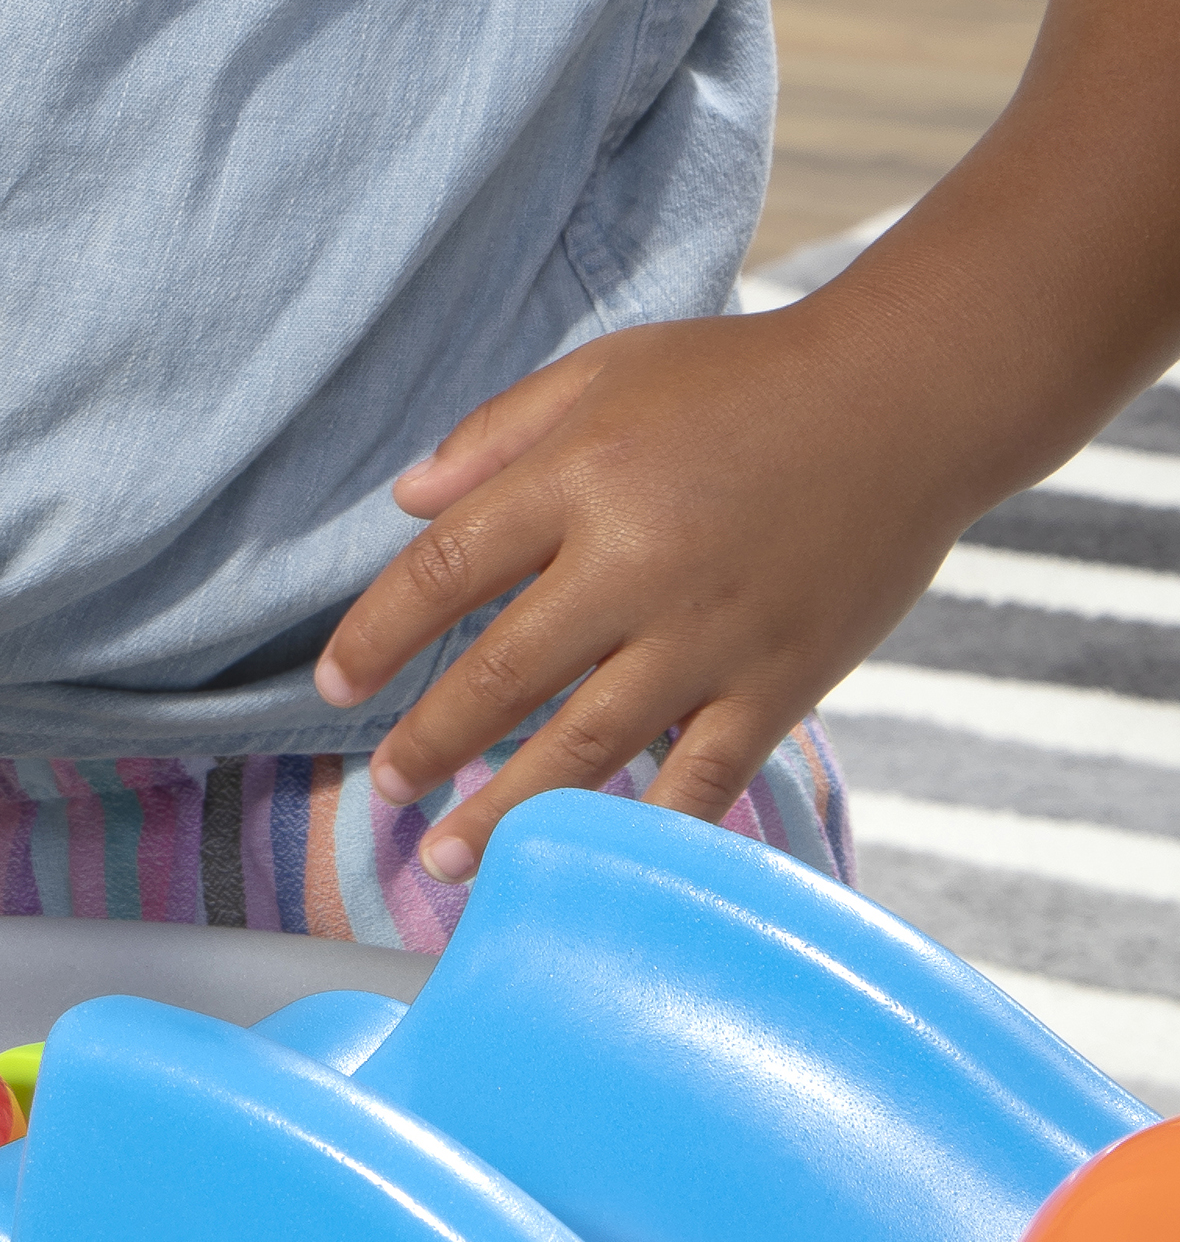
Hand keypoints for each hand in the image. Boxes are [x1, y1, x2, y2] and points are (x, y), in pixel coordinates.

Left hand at [311, 303, 965, 886]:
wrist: (907, 400)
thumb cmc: (742, 377)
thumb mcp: (602, 371)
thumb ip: (496, 436)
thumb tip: (405, 501)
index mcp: (576, 482)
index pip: (443, 573)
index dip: (377, 637)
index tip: (334, 686)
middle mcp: (635, 567)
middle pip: (502, 675)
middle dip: (429, 743)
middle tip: (384, 789)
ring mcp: (712, 636)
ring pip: (589, 745)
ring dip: (509, 807)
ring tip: (449, 857)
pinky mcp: (783, 682)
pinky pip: (703, 777)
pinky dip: (647, 829)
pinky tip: (596, 870)